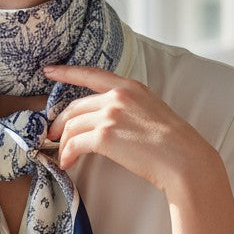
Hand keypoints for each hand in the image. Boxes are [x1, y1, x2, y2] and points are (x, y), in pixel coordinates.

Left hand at [44, 65, 210, 195]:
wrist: (183, 158)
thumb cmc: (172, 142)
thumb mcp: (151, 109)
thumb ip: (127, 106)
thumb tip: (105, 119)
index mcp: (129, 86)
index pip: (91, 74)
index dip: (66, 72)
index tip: (49, 70)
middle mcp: (117, 96)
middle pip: (75, 106)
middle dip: (60, 122)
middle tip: (53, 136)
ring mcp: (110, 114)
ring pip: (72, 126)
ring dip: (63, 143)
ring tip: (62, 156)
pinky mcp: (104, 136)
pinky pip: (74, 143)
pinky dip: (67, 154)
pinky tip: (67, 163)